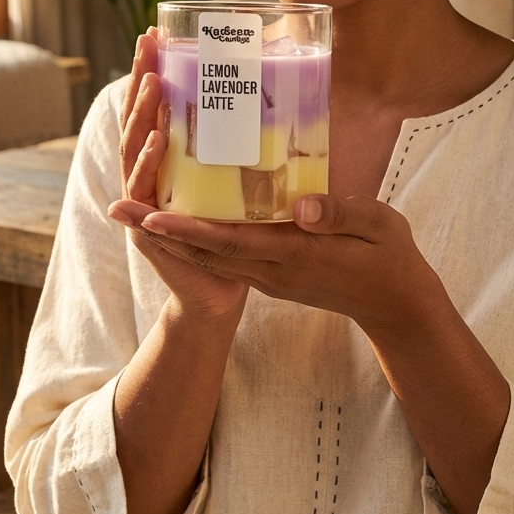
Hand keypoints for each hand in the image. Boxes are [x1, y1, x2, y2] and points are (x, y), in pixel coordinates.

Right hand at [110, 31, 247, 319]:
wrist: (223, 296)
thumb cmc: (240, 238)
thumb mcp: (247, 182)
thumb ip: (254, 146)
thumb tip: (286, 97)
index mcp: (174, 163)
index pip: (161, 109)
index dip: (156, 71)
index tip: (158, 33)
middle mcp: (154, 177)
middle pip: (140, 120)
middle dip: (141, 78)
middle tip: (147, 40)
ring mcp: (148, 202)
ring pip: (136, 150)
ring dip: (142, 114)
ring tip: (152, 81)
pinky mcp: (150, 229)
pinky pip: (147, 192)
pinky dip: (149, 164)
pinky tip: (157, 140)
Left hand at [112, 193, 438, 336]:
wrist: (395, 305)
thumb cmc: (390, 258)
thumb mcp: (378, 227)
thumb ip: (341, 215)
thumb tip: (302, 207)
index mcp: (293, 255)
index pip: (228, 242)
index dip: (186, 229)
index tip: (147, 215)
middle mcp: (272, 271)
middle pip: (205, 251)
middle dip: (160, 231)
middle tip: (118, 207)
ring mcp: (270, 277)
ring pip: (211, 257)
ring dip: (172, 237)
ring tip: (135, 212)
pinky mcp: (273, 277)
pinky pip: (227, 258)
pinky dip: (198, 240)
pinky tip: (184, 220)